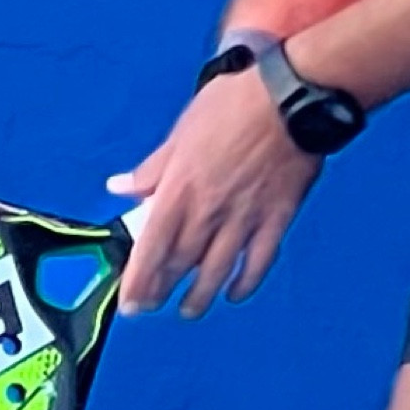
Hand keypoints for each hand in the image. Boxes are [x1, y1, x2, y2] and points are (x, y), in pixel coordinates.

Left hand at [108, 67, 319, 319]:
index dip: (138, 280)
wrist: (290, 99)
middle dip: (162, 290)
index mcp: (180, 189)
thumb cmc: (232, 105)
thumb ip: (151, 168)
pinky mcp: (276, 219)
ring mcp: (245, 219)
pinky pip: (258, 261)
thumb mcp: (182, 131)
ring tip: (189, 310)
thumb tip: (119, 187)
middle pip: (181, 264)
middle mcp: (209, 212)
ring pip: (217, 270)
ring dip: (200, 296)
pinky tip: (235, 293)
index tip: (130, 303)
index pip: (152, 247)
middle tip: (151, 306)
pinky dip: (245, 283)